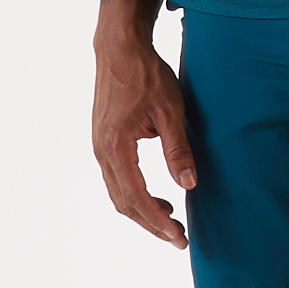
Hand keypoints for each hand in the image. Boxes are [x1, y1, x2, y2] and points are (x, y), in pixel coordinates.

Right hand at [92, 17, 196, 248]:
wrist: (119, 48)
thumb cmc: (146, 75)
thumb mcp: (170, 111)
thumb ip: (178, 150)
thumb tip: (189, 184)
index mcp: (116, 146)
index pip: (137, 196)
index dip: (157, 221)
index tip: (178, 236)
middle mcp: (102, 150)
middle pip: (124, 202)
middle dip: (151, 224)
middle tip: (178, 238)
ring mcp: (99, 146)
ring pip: (118, 193)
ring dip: (143, 211)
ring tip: (171, 220)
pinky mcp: (103, 141)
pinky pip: (117, 179)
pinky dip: (136, 194)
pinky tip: (157, 197)